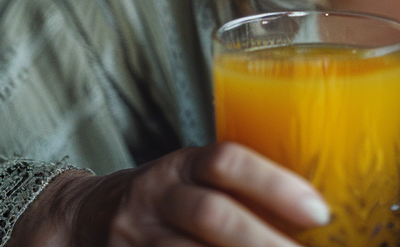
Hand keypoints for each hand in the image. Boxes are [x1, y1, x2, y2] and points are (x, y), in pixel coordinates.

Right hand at [8, 142, 330, 246]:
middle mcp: (156, 196)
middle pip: (212, 216)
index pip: (227, 161)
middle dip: (262, 241)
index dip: (274, 184)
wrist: (79, 220)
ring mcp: (135, 238)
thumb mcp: (191, 177)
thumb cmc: (162, 198)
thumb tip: (315, 213)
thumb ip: (237, 189)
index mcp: (181, 164)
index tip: (319, 211)